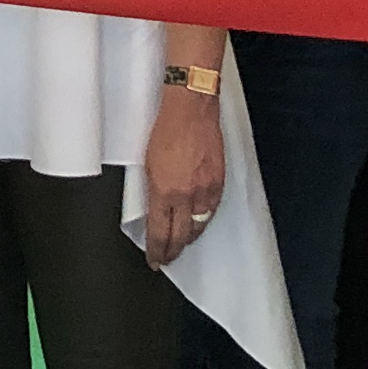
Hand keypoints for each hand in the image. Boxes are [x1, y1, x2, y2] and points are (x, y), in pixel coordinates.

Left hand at [138, 85, 223, 268]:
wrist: (191, 109)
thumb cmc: (167, 129)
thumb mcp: (148, 164)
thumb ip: (153, 191)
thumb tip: (155, 211)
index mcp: (164, 191)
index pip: (160, 232)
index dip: (157, 251)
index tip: (155, 260)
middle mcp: (187, 194)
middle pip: (181, 235)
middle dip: (173, 250)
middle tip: (168, 259)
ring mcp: (206, 189)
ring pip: (199, 226)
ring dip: (189, 237)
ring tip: (182, 244)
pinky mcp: (219, 181)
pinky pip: (212, 210)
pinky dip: (204, 220)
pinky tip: (200, 223)